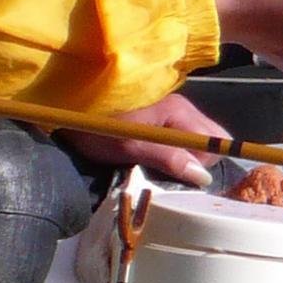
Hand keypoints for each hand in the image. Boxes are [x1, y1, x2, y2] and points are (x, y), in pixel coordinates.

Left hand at [77, 92, 229, 187]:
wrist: (67, 103)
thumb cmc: (98, 127)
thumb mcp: (131, 147)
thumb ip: (169, 159)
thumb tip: (203, 176)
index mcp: (180, 113)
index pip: (216, 141)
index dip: (204, 163)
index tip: (181, 179)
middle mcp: (182, 108)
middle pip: (211, 137)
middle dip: (198, 159)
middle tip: (170, 174)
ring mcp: (171, 109)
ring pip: (195, 136)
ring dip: (184, 154)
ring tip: (159, 167)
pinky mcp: (158, 113)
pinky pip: (180, 133)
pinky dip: (174, 148)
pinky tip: (153, 156)